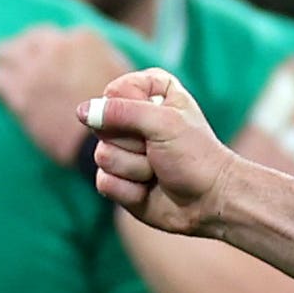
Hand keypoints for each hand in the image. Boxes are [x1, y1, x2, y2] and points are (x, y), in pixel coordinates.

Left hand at [0, 23, 139, 167]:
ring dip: (3, 60)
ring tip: (0, 67)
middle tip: (17, 59)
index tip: (43, 55)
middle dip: (22, 49)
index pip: (54, 34)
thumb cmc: (119, 114)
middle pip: (27, 39)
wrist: (103, 144)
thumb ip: (103, 57)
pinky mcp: (18, 91)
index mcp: (83, 38)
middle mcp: (56, 46)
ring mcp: (35, 67)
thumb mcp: (121, 75)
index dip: (46, 47)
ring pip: (4, 52)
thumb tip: (90, 56)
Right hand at [86, 69, 239, 235]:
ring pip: (102, 156)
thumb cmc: (195, 156)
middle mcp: (132, 118)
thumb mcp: (163, 123)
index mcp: (150, 92)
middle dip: (133, 143)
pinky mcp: (118, 179)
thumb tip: (83, 112)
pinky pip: (104, 182)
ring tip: (158, 171)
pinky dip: (130, 191)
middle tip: (159, 150)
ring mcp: (123, 150)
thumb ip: (122, 111)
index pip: (114, 91)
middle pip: (102, 125)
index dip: (132, 110)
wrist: (210, 201)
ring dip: (136, 169)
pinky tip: (149, 190)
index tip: (159, 121)